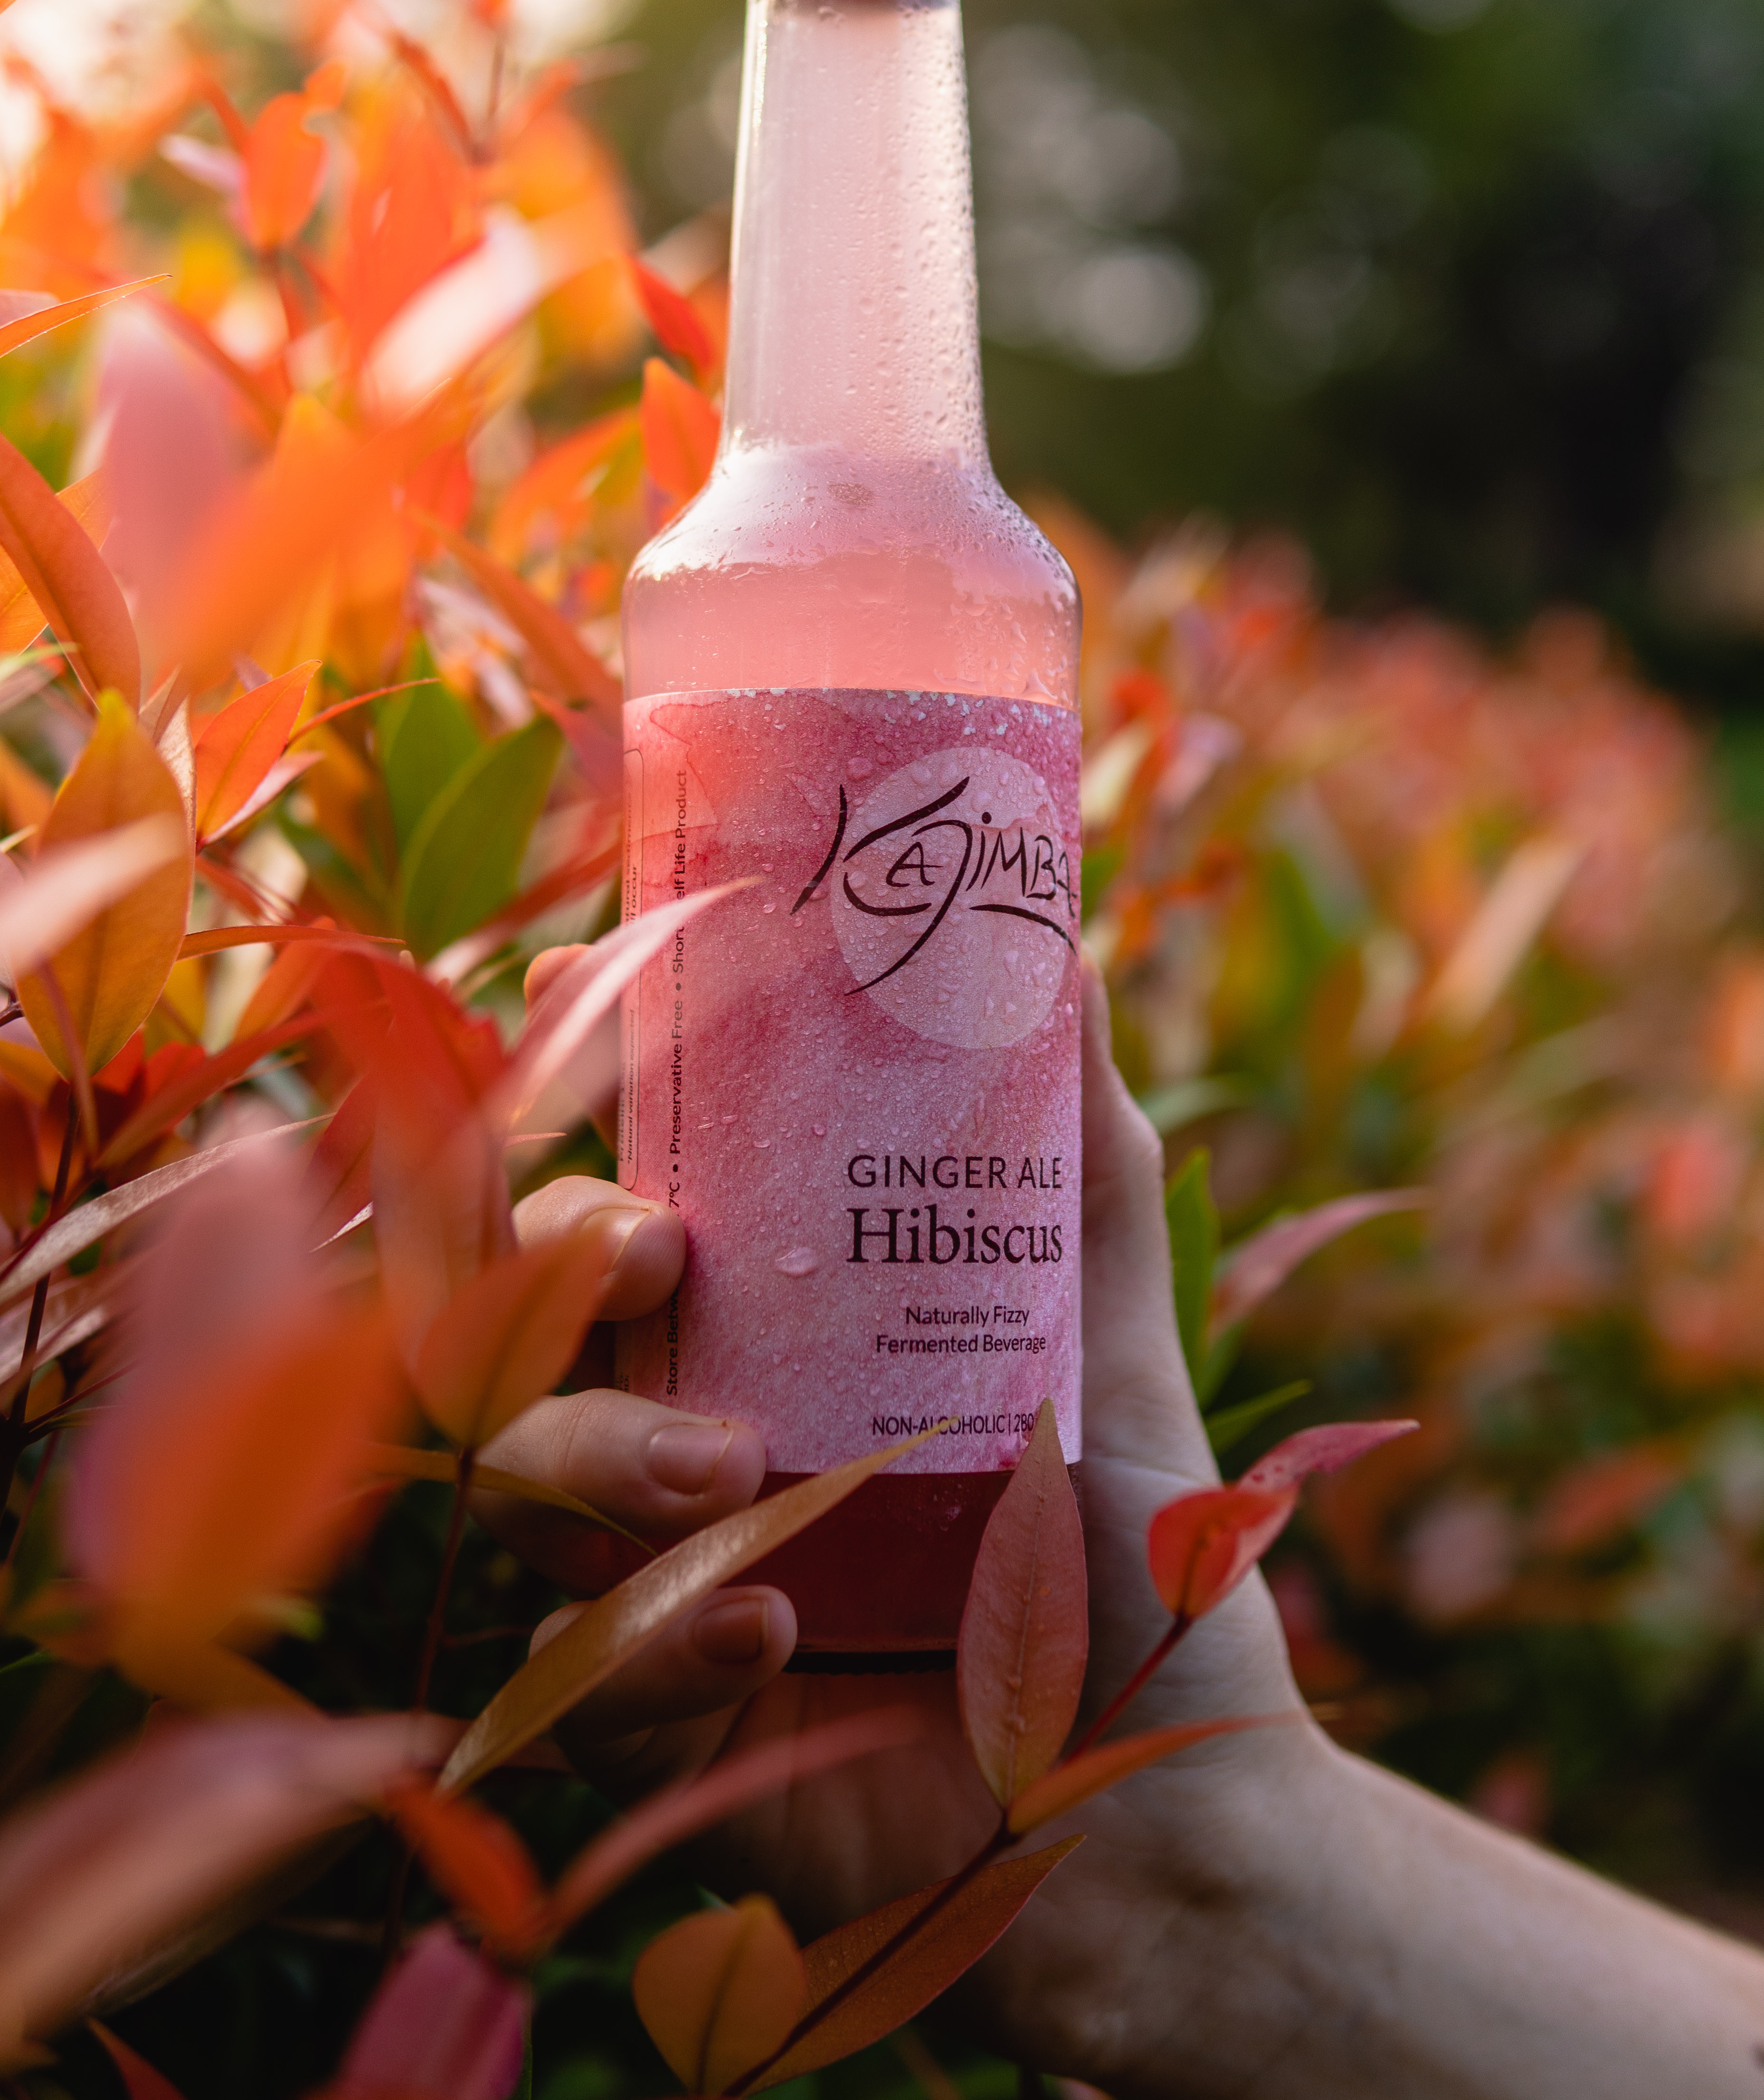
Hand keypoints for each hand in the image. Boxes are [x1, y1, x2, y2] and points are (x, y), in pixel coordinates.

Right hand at [478, 960, 1322, 2092]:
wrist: (1168, 1810)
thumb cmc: (1131, 1553)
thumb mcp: (1110, 1335)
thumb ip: (1084, 1160)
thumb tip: (1073, 956)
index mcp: (758, 1323)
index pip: (616, 1177)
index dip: (564, 1077)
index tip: (575, 979)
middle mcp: (678, 1423)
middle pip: (514, 1309)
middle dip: (553, 1259)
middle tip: (659, 1255)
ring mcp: (649, 1575)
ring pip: (517, 1477)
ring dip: (600, 1453)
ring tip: (733, 1477)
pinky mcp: (651, 1726)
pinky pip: (576, 1672)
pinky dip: (655, 1646)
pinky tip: (772, 1639)